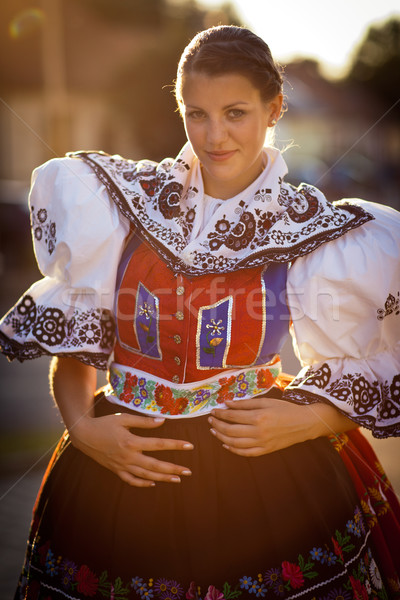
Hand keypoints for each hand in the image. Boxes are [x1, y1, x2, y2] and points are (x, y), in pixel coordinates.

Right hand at [69, 412, 192, 486]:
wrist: (84, 435)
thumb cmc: (105, 424)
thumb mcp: (124, 418)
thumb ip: (144, 421)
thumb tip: (163, 421)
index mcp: (131, 442)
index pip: (159, 444)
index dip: (176, 445)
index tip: (190, 446)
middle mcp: (128, 456)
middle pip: (155, 465)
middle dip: (173, 469)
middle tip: (189, 472)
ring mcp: (122, 466)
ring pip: (146, 476)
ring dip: (163, 478)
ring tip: (177, 480)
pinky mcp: (116, 470)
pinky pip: (131, 481)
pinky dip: (143, 484)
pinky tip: (154, 483)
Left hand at [208, 396, 351, 456]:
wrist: (303, 423)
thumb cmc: (285, 409)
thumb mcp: (266, 402)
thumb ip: (245, 403)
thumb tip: (227, 403)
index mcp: (258, 417)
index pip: (233, 416)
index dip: (220, 413)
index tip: (213, 410)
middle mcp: (258, 432)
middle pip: (231, 430)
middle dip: (218, 425)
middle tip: (210, 420)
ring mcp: (262, 443)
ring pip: (235, 443)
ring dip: (221, 437)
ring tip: (214, 430)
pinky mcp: (265, 451)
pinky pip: (245, 453)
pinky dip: (233, 450)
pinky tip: (226, 444)